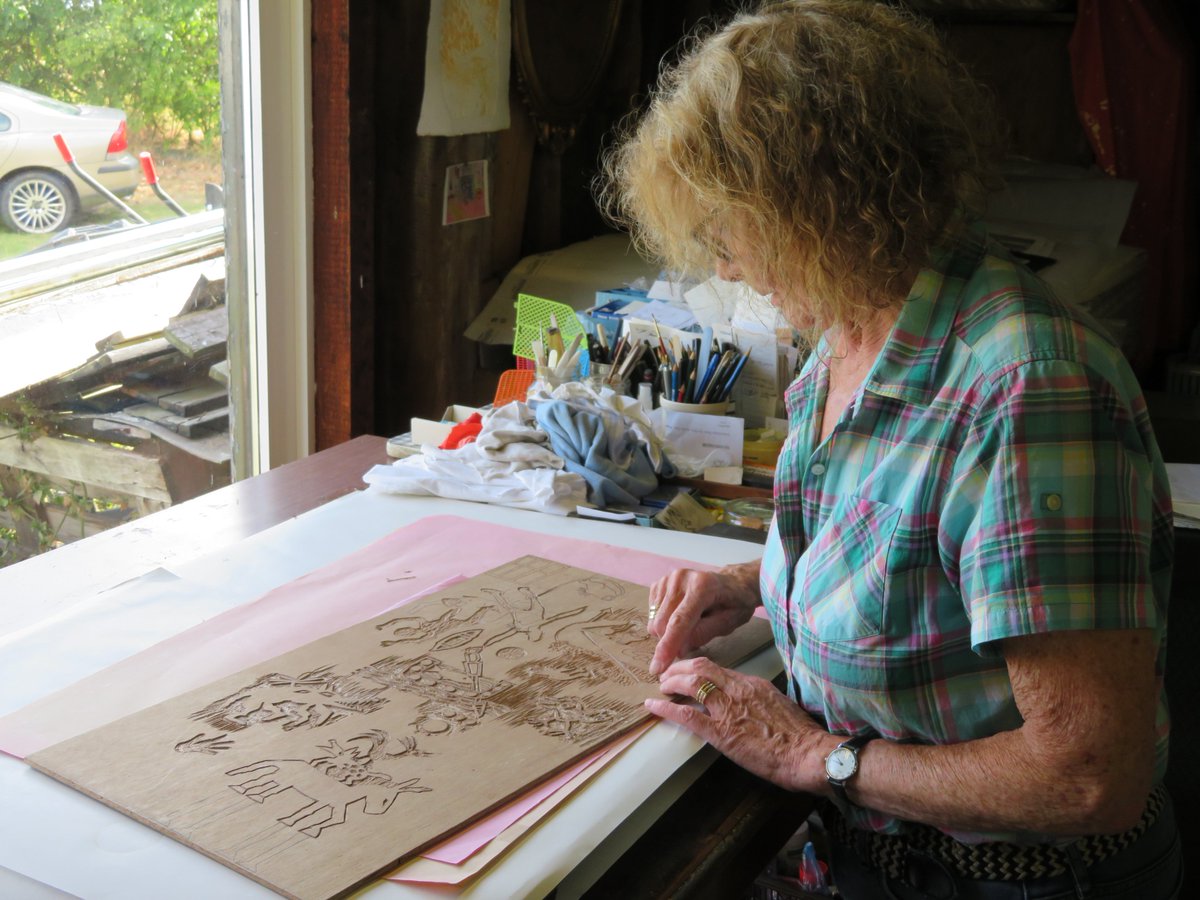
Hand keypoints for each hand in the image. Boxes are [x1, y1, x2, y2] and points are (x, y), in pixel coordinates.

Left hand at [645, 657, 829, 793]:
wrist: (807, 753)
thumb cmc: (799, 736)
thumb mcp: (778, 705)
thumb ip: (758, 699)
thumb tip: (745, 702)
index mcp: (751, 684)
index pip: (718, 668)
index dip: (697, 668)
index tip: (686, 671)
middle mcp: (737, 689)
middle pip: (700, 667)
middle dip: (678, 668)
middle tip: (666, 674)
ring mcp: (728, 709)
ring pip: (691, 683)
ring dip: (671, 683)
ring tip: (660, 687)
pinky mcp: (721, 732)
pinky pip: (687, 715)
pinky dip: (666, 708)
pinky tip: (653, 706)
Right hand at [647, 562, 759, 674]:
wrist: (732, 582)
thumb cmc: (734, 603)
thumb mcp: (728, 622)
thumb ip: (703, 634)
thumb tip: (677, 650)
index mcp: (701, 586)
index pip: (679, 621)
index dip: (667, 646)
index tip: (657, 668)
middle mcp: (680, 578)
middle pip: (661, 622)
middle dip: (670, 641)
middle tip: (688, 644)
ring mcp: (668, 578)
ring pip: (654, 620)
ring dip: (667, 632)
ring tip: (689, 625)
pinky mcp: (659, 582)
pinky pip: (652, 613)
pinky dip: (664, 621)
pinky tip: (680, 615)